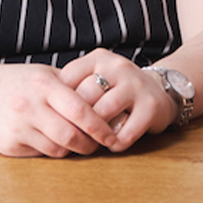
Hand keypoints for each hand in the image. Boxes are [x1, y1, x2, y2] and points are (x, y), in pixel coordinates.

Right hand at [0, 61, 122, 158]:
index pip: (79, 109)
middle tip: (101, 144)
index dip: (99, 125)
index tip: (112, 133)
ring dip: (74, 150)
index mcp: (44, 85)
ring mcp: (18, 127)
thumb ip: (72, 86)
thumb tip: (107, 100)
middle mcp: (30, 106)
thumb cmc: (21, 82)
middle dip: (90, 143)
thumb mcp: (46, 75)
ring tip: (83, 145)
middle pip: (70, 134)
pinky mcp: (8, 145)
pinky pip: (40, 154)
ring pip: (56, 148)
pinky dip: (54, 151)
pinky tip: (59, 144)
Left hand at [58, 49, 176, 150]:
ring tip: (92, 143)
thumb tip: (42, 110)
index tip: (55, 119)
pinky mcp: (151, 106)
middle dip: (75, 122)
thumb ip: (74, 87)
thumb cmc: (117, 89)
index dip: (59, 103)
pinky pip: (126, 131)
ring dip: (94, 134)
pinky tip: (113, 144)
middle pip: (84, 97)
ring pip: (104, 112)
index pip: (68, 78)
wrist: (160, 90)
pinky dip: (116, 143)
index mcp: (99, 58)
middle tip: (71, 137)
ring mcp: (135, 84)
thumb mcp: (96, 77)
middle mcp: (118, 66)